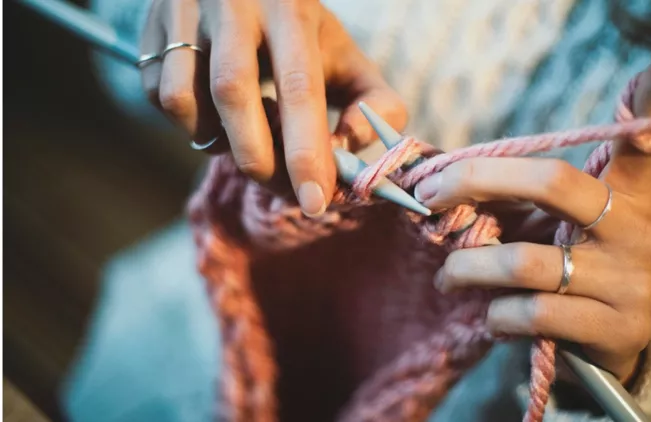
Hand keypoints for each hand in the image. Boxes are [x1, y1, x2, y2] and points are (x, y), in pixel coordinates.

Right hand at [139, 0, 406, 215]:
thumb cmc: (301, 36)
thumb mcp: (346, 57)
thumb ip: (375, 104)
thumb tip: (350, 147)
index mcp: (292, 11)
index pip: (299, 88)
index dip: (306, 152)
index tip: (314, 202)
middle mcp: (236, 6)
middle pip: (234, 93)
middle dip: (257, 157)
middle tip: (276, 185)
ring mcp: (188, 14)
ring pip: (185, 100)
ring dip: (213, 139)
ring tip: (241, 136)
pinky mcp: (153, 30)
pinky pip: (159, 96)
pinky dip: (187, 123)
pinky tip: (212, 114)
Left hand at [412, 26, 650, 381]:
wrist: (603, 347)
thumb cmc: (566, 268)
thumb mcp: (545, 223)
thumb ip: (507, 194)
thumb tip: (430, 175)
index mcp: (625, 189)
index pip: (648, 126)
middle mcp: (638, 227)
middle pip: (553, 181)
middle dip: (476, 181)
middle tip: (430, 197)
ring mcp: (633, 279)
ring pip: (527, 261)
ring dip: (468, 267)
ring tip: (448, 275)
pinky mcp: (619, 329)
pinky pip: (535, 312)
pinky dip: (495, 313)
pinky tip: (490, 315)